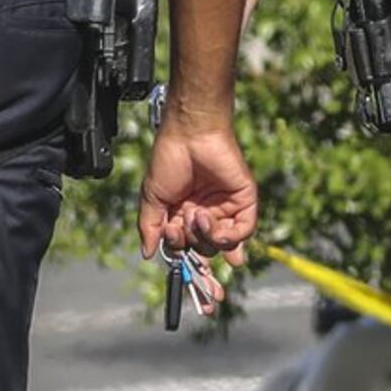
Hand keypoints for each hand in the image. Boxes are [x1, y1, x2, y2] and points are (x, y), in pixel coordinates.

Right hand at [139, 118, 257, 259]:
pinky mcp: (244, 200)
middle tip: (182, 227)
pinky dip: (230, 237)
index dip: (183, 255)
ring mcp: (227, 208)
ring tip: (196, 214)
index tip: (174, 242)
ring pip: (224, 244)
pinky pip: (244, 230)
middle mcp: (207, 215)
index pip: (188, 248)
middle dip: (193, 246)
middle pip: (206, 249)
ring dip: (207, 237)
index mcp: (184, 215)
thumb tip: (147, 254)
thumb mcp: (153, 198)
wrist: (189, 136)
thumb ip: (150, 227)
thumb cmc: (169, 160)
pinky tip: (215, 226)